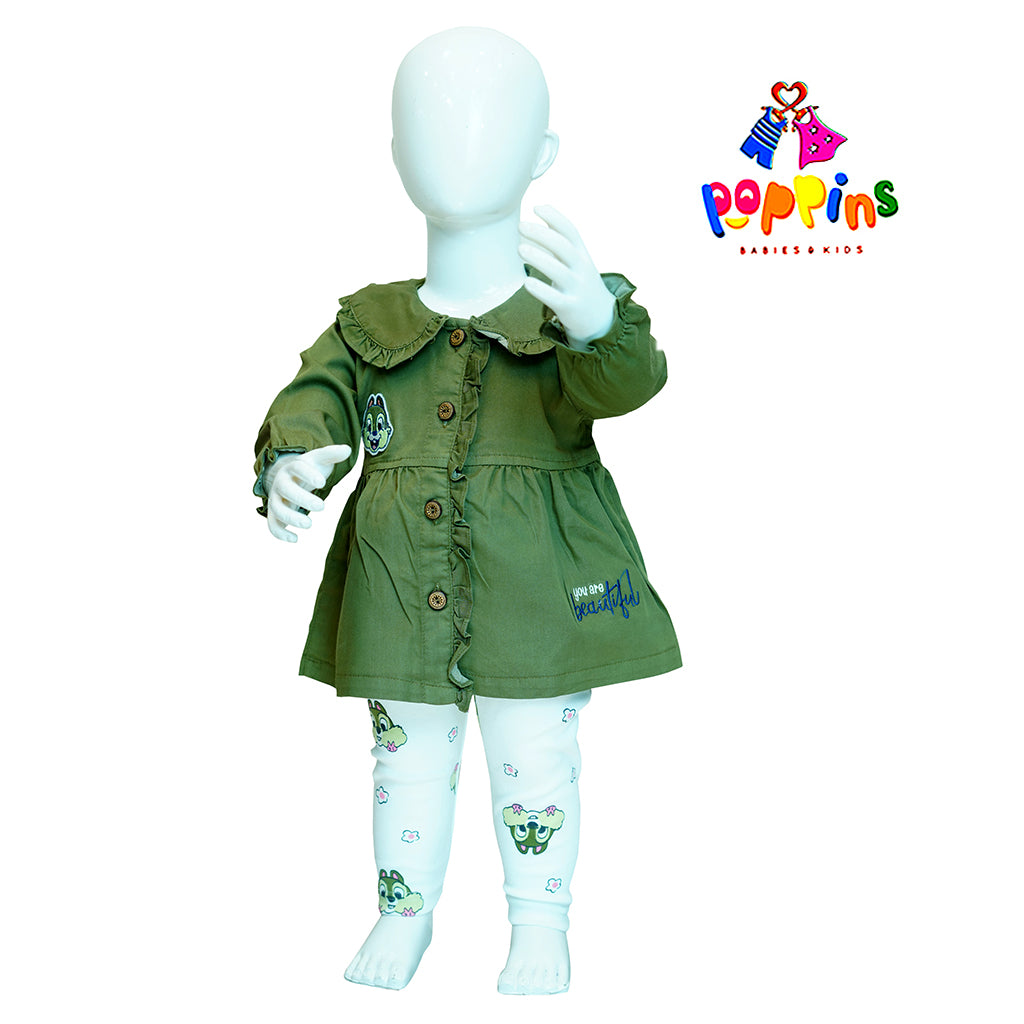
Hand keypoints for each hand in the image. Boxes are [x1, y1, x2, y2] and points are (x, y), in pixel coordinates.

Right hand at [265, 444, 351, 542]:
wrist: (288, 478)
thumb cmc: (308, 470)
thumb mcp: (319, 460)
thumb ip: (332, 454)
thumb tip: (348, 450)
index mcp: (293, 467)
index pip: (297, 468)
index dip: (308, 474)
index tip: (322, 482)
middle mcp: (281, 483)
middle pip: (286, 489)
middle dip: (302, 498)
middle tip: (321, 506)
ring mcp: (276, 499)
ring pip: (277, 509)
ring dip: (291, 518)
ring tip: (309, 524)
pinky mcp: (274, 514)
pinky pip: (272, 525)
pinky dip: (280, 533)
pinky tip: (295, 539)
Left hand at [519, 205, 614, 347]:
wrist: (600, 318)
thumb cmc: (580, 284)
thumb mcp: (575, 261)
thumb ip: (559, 243)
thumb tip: (537, 217)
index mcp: (582, 255)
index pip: (570, 231)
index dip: (555, 218)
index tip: (536, 208)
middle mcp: (581, 269)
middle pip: (564, 248)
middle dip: (543, 234)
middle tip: (521, 226)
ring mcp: (577, 289)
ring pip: (559, 271)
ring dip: (539, 258)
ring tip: (520, 248)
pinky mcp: (570, 308)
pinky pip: (555, 298)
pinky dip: (542, 290)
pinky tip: (527, 282)